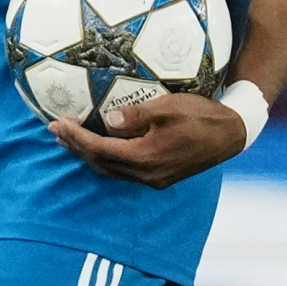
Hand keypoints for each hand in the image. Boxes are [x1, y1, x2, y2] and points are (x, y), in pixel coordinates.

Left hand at [49, 91, 246, 188]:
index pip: (100, 149)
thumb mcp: (168, 107)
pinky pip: (123, 171)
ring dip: (88, 154)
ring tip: (69, 139)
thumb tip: (107, 121)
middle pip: (100, 164)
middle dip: (75, 147)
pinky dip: (105, 158)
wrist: (231, 134)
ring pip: (110, 170)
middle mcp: (146, 175)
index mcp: (145, 158)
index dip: (76, 137)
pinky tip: (99, 147)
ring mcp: (153, 178)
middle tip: (54, 130)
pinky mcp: (160, 176)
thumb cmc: (201, 115)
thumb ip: (135, 115)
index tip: (58, 122)